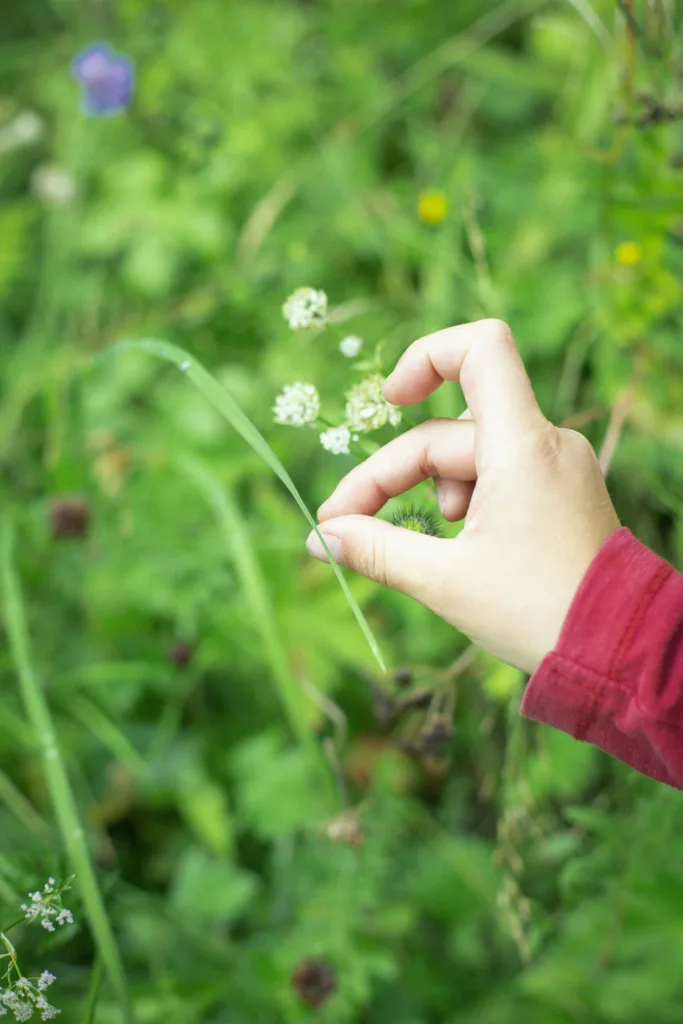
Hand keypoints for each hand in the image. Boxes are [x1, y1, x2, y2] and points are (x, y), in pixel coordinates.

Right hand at [306, 319, 620, 674]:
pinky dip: (465, 499)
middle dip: (391, 475)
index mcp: (522, 446)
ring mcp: (558, 466)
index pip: (480, 349)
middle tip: (345, 527)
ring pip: (470, 456)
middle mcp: (546, 443)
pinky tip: (460, 544)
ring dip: (429, 491)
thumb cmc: (536, 613)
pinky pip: (499, 474)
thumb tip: (321, 539)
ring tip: (425, 546)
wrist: (618, 652)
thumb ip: (375, 549)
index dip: (425, 358)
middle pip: (448, 431)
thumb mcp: (443, 581)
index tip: (389, 402)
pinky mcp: (562, 492)